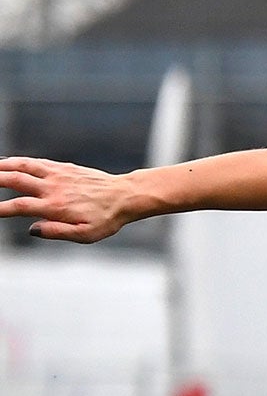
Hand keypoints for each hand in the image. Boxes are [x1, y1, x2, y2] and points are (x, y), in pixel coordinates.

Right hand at [0, 157, 137, 242]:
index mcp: (55, 207)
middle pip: (14, 180)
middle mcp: (52, 188)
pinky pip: (36, 162)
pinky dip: (19, 161)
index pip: (19, 206)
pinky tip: (9, 162)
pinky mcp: (63, 167)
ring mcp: (57, 175)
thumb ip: (57, 232)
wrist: (125, 196)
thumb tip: (32, 230)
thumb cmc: (106, 219)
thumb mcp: (86, 235)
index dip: (0, 208)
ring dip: (2, 166)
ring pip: (23, 166)